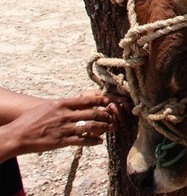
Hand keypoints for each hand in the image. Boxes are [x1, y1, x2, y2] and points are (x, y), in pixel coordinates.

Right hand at [3, 90, 120, 156]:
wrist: (18, 134)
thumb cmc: (33, 118)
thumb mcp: (49, 105)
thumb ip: (65, 103)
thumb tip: (81, 100)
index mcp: (62, 103)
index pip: (87, 100)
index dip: (101, 100)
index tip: (109, 102)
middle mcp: (64, 115)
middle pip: (92, 113)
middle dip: (106, 115)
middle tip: (113, 116)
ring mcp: (64, 128)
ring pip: (90, 127)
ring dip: (103, 127)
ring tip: (110, 128)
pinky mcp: (61, 141)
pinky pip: (81, 141)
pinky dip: (93, 141)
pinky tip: (99, 141)